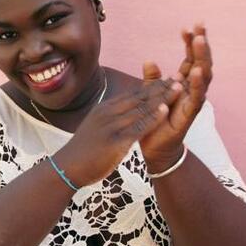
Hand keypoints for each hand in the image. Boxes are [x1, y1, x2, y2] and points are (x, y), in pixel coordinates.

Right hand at [55, 80, 178, 186]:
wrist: (68, 166)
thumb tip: (119, 114)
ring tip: (178, 88)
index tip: (165, 80)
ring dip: (162, 98)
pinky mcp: (115, 141)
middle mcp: (107, 114)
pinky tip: (166, 110)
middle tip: (178, 78)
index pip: (131, 95)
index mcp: (103, 109)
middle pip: (138, 98)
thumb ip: (107, 119)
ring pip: (141, 109)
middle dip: (159, 88)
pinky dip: (153, 118)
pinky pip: (138, 127)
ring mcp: (111, 126)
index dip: (150, 87)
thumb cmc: (81, 150)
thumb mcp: (94, 127)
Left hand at [139, 25, 212, 171]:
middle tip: (200, 25)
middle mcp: (191, 90)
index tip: (187, 27)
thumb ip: (151, 79)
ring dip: (201, 58)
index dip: (190, 43)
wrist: (152, 148)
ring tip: (200, 41)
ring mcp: (192, 101)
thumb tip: (149, 60)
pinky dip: (196, 83)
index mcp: (181, 83)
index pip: (189, 59)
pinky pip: (196, 97)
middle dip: (201, 44)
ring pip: (203, 76)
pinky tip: (195, 70)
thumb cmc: (152, 120)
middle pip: (200, 62)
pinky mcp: (189, 114)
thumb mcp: (149, 95)